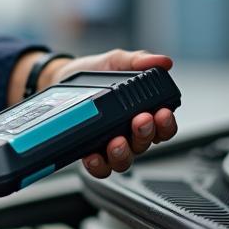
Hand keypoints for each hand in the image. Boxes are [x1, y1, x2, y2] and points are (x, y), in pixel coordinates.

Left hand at [45, 49, 177, 177]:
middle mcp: (129, 133)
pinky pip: (100, 167)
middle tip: (139, 120)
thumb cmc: (94, 71)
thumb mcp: (116, 61)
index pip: (163, 127)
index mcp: (141, 112)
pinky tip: (93, 156)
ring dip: (123, 153)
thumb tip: (163, 61)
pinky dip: (99, 165)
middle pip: (146, 143)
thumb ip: (138, 60)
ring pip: (125, 159)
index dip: (167, 124)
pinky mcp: (90, 151)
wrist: (61, 76)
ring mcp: (110, 144)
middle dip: (145, 134)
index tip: (162, 113)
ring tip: (117, 141)